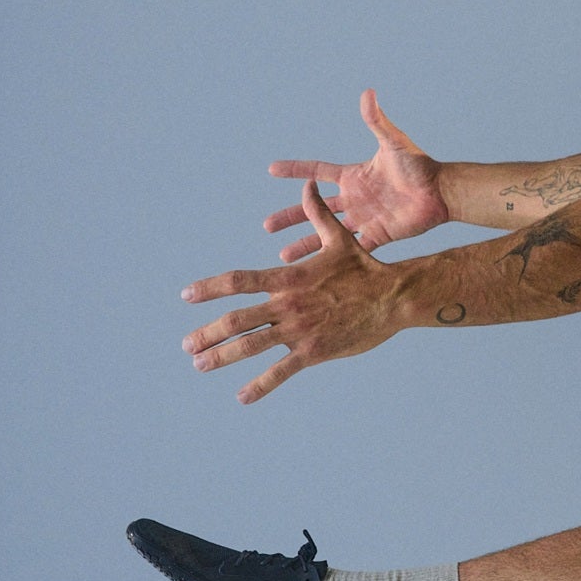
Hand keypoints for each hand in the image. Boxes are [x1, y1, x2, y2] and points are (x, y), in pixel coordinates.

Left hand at [184, 181, 402, 403]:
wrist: (393, 296)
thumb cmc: (366, 267)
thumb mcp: (339, 238)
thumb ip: (317, 213)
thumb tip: (307, 184)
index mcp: (289, 278)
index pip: (239, 281)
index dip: (209, 288)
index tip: (187, 296)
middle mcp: (288, 304)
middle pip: (236, 320)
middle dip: (207, 333)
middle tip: (187, 344)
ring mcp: (299, 329)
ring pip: (251, 346)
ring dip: (221, 357)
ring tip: (201, 364)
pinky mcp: (314, 350)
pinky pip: (281, 371)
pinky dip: (259, 385)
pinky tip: (242, 396)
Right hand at [265, 89, 446, 261]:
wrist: (441, 193)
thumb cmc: (419, 165)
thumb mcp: (394, 142)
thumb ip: (377, 121)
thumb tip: (368, 93)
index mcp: (354, 176)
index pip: (317, 171)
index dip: (296, 170)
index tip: (271, 169)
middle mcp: (355, 198)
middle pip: (314, 208)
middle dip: (291, 217)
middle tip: (267, 226)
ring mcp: (364, 218)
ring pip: (327, 234)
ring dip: (306, 244)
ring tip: (284, 258)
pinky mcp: (377, 236)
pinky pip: (350, 249)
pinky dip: (333, 260)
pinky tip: (317, 271)